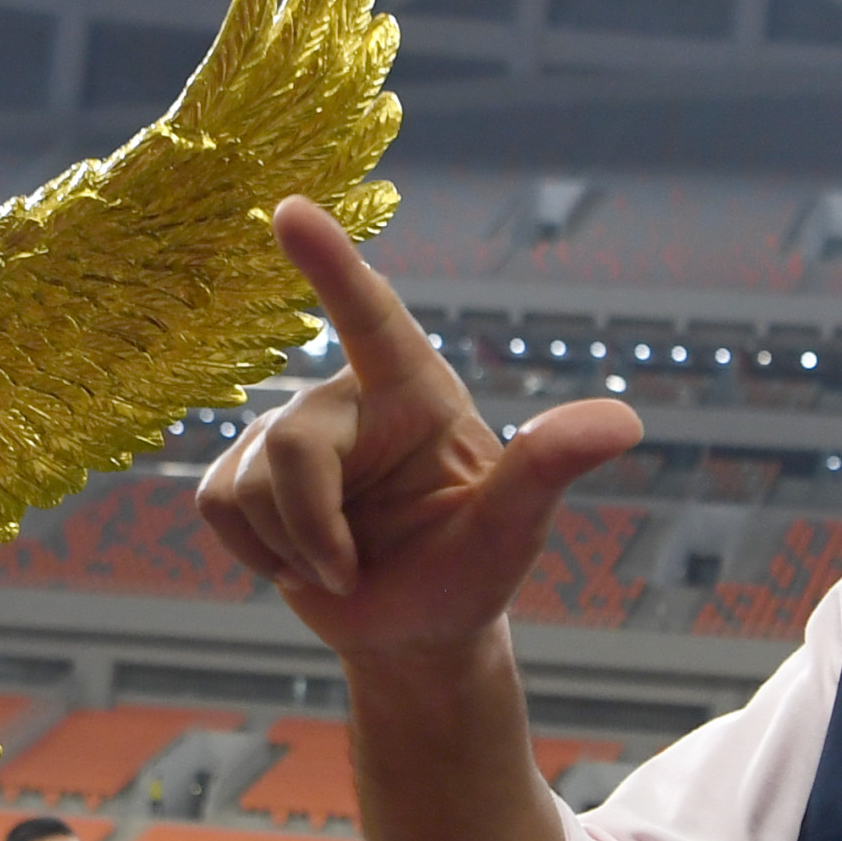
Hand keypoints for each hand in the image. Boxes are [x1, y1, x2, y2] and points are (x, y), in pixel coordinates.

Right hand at [198, 198, 640, 665]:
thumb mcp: (513, 527)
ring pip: (249, 485)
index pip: (370, 316)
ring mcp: (287, 433)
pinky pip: (217, 506)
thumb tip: (624, 422)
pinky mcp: (242, 474)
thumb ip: (549, 466)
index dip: (330, 264)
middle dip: (315, 527)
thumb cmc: (471, 571)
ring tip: (341, 564)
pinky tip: (297, 562)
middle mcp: (349, 400)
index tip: (289, 210)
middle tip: (353, 571)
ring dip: (293, 549)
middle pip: (292, 446)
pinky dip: (256, 556)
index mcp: (414, 391)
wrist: (415, 630)